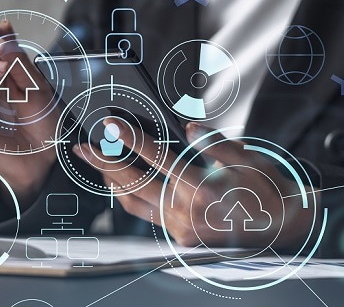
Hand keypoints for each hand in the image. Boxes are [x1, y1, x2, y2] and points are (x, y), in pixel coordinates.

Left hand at [73, 119, 317, 247]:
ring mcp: (181, 229)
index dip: (130, 138)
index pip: (158, 157)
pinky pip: (146, 216)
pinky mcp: (181, 238)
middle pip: (134, 184)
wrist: (281, 227)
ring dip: (113, 183)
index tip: (110, 125)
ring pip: (134, 205)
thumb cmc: (265, 190)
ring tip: (99, 165)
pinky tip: (124, 186)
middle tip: (84, 149)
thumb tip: (189, 128)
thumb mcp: (248, 160)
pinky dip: (130, 199)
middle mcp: (187, 211)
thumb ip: (216, 144)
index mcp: (204, 188)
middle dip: (104, 163)